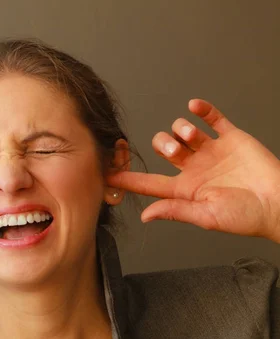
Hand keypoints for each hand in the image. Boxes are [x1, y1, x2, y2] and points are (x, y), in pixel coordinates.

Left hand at [107, 99, 279, 242]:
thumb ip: (175, 210)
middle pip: (163, 149)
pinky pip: (213, 118)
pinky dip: (202, 110)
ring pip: (184, 131)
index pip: (148, 183)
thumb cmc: (246, 216)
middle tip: (174, 150)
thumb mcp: (207, 217)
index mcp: (184, 189)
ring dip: (182, 129)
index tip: (105, 173)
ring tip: (191, 135)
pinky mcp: (231, 138)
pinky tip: (195, 107)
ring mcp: (212, 151)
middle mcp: (194, 168)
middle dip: (162, 144)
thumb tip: (145, 214)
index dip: (127, 178)